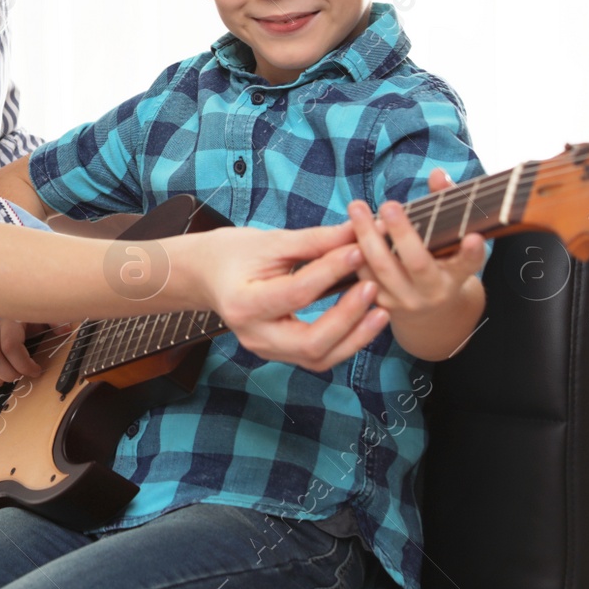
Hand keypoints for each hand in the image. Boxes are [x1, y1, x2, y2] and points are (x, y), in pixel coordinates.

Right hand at [0, 320, 51, 389]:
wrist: (5, 316)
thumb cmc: (26, 323)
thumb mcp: (40, 319)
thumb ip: (54, 322)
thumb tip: (66, 329)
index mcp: (6, 320)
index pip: (10, 346)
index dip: (24, 365)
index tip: (35, 371)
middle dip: (9, 374)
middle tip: (19, 376)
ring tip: (6, 379)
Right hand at [180, 222, 386, 372]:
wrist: (207, 275)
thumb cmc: (234, 252)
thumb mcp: (271, 241)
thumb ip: (316, 240)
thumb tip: (359, 231)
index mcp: (243, 303)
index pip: (296, 293)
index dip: (330, 271)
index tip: (359, 248)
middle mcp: (253, 336)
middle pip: (310, 342)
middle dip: (347, 317)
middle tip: (373, 287)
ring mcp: (266, 350)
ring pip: (318, 357)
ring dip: (354, 337)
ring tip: (380, 310)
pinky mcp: (279, 353)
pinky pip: (317, 356)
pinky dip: (344, 341)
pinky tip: (364, 320)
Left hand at [348, 168, 486, 360]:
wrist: (430, 314)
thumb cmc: (440, 263)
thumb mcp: (449, 240)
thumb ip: (445, 205)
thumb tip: (438, 173)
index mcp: (456, 274)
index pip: (469, 263)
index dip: (471, 252)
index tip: (473, 237)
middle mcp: (433, 291)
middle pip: (417, 263)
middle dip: (402, 232)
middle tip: (389, 204)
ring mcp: (405, 301)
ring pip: (383, 269)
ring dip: (367, 237)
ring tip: (357, 208)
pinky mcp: (380, 304)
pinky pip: (362, 276)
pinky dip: (353, 252)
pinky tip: (345, 229)